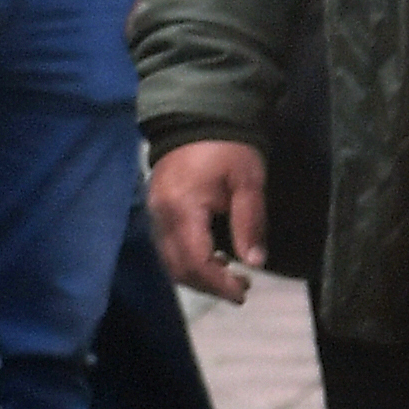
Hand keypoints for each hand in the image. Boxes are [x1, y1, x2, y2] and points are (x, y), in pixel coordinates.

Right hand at [148, 139, 267, 302]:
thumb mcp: (248, 182)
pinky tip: (213, 257)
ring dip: (198, 275)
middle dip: (209, 285)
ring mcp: (155, 212)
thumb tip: (254, 262)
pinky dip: (188, 260)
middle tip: (241, 289)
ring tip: (229, 276)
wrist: (198, 115)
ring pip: (170, 260)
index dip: (219, 284)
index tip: (243, 292)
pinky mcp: (156, 208)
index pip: (196, 262)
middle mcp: (161, 216)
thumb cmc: (229, 147)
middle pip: (179, 268)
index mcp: (182, 209)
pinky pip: (168, 246)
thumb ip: (250, 222)